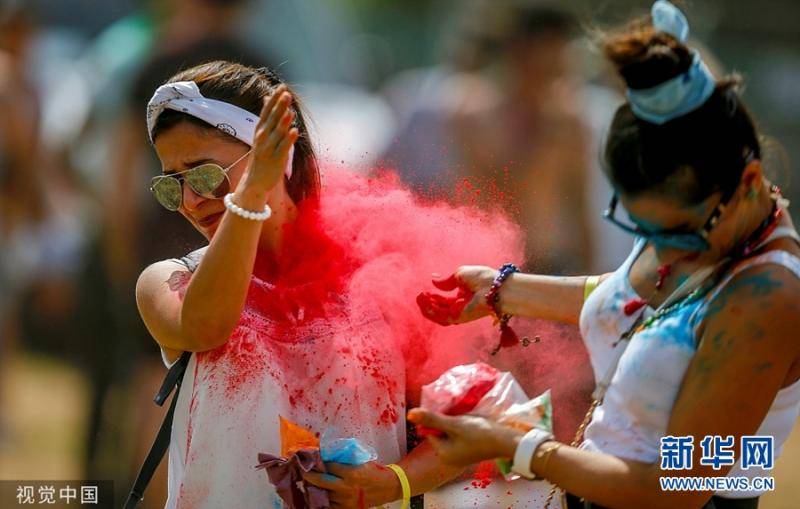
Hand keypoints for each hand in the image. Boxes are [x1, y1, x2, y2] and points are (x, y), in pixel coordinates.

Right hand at [244, 84, 298, 192]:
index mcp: (260, 130)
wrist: (255, 181)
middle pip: (272, 119)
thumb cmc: (262, 155)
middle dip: (279, 107)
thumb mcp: (262, 133)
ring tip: (290, 111)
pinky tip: (295, 131)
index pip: (266, 111)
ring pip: (277, 133)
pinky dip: (288, 140)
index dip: (274, 99)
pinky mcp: (276, 160)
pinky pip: (283, 148)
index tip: (281, 86)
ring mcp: (268, 149)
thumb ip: (267, 115)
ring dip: (284, 122)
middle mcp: (262, 137)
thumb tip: (267, 97)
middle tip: (286, 93)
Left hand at [302, 461, 399, 508]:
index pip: (329, 466)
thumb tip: (326, 455)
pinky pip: (329, 506)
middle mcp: (346, 487)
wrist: (387, 487)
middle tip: (303, 470)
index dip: (319, 462)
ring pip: (324, 494)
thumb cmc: (373, 471)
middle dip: (310, 475)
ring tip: (308, 482)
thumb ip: (344, 460)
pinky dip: (323, 500)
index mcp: (351, 473)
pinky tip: (317, 495)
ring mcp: (345, 500)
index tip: (311, 459)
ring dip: (315, 488)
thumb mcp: (360, 461)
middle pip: (321, 480)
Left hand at [407, 408, 522, 468]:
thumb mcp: (454, 424)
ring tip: (466, 417)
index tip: (449, 412)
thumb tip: (410, 415)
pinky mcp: (469, 450)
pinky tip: (472, 422)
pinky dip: (463, 427)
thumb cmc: (479, 433)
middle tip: (459, 414)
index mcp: (443, 453)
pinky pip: (459, 435)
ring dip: (455, 422)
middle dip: (447, 420)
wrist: (506, 441)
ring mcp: (460, 455)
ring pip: (450, 432)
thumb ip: (432, 418)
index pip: (431, 430)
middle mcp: (450, 457)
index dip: (437, 418)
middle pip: (440, 431)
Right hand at [416, 266, 496, 324]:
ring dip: (427, 308)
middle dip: (428, 302)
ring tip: (420, 298)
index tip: (425, 290)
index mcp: (463, 297)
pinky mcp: (459, 317)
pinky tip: (426, 302)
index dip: (433, 296)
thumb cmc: (483, 278)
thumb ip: (446, 281)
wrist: (495, 287)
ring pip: (438, 315)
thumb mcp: (461, 275)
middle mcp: (460, 307)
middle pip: (439, 308)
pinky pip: (442, 317)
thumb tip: (433, 280)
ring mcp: (459, 313)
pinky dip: (432, 311)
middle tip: (420, 295)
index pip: (444, 300)